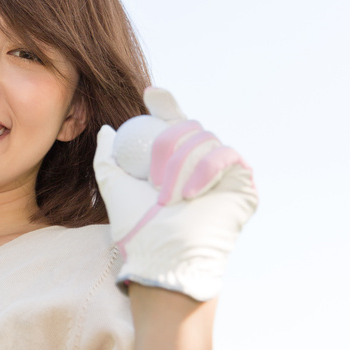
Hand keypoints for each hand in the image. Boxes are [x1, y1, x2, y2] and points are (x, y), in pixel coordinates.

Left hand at [93, 88, 256, 300]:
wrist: (163, 255)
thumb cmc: (136, 228)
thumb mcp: (114, 186)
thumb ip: (107, 158)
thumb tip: (106, 131)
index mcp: (173, 161)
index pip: (174, 124)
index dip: (166, 105)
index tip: (150, 94)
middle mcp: (199, 163)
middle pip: (187, 127)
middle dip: (166, 147)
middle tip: (153, 179)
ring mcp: (223, 172)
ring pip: (204, 139)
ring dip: (180, 167)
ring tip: (168, 197)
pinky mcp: (244, 183)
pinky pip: (226, 155)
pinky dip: (204, 170)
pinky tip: (190, 194)